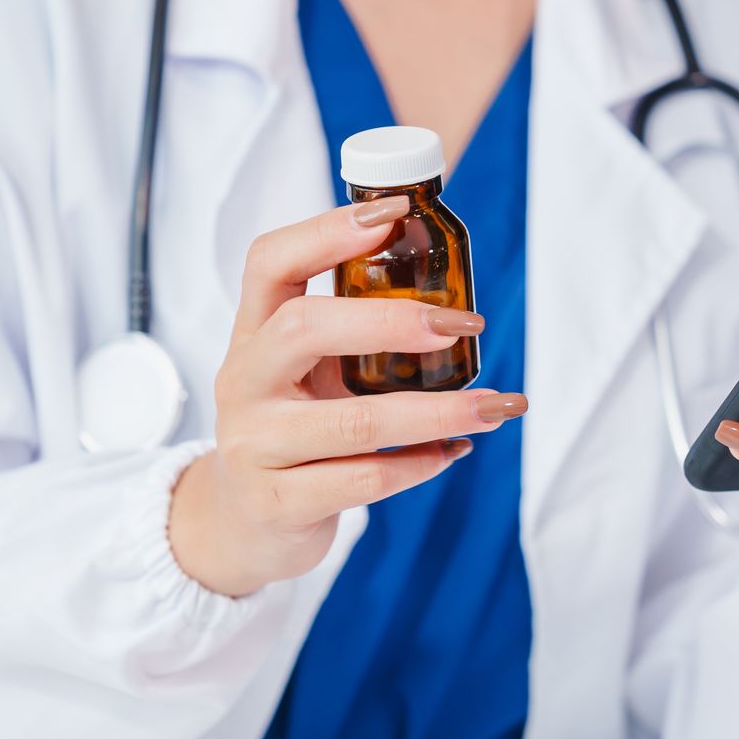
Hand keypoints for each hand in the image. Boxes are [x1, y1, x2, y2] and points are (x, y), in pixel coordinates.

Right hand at [169, 196, 526, 596]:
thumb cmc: (291, 429)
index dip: (327, 231)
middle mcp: (243, 382)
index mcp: (251, 334)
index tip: (396, 214)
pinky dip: (421, 464)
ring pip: (354, 421)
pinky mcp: (278, 504)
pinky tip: (454, 451)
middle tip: (464, 324)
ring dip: (439, 411)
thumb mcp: (303, 371)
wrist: (243, 524)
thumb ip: (349, 329)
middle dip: (393, 321)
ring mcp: (254, 446)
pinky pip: (364, 481)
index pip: (270, 262)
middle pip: (305, 327)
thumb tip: (448, 292)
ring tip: (496, 405)